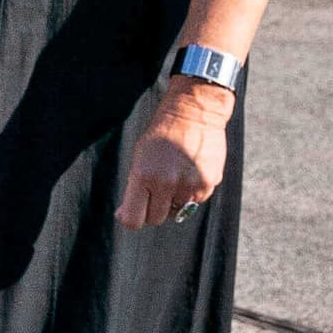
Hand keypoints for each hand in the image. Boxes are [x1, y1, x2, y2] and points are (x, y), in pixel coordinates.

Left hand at [118, 79, 231, 227]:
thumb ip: (134, 188)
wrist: (194, 112)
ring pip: (177, 212)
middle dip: (153, 208)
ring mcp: (189, 186)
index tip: (131, 211)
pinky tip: (190, 172)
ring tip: (175, 175)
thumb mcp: (140, 157)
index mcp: (144, 176)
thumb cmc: (162, 134)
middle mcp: (166, 184)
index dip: (130, 218)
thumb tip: (124, 216)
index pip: (133, 220)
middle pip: (156, 218)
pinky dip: (190, 193)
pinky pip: (195, 202)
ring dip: (173, 201)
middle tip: (156, 188)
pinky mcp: (208, 185)